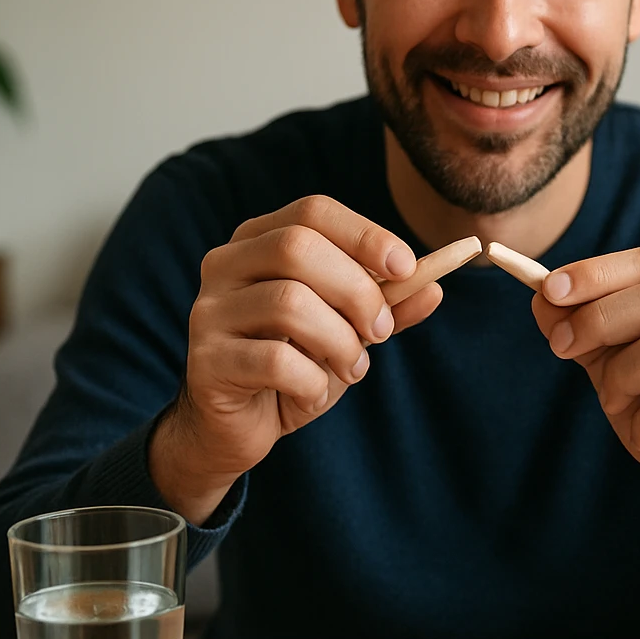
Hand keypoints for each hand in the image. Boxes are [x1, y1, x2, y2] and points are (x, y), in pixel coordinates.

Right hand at [150, 196, 441, 523]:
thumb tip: (433, 286)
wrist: (239, 426)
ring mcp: (209, 311)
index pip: (313, 212)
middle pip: (297, 248)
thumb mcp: (349, 330)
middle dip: (357, 292)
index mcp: (259, 240)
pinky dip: (311, 382)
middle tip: (380, 332)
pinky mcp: (206, 361)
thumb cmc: (294, 364)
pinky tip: (311, 394)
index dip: (364, 234)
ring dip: (340, 342)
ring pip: (289, 304)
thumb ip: (388, 307)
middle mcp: (225, 264)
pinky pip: (274, 361)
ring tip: (350, 369)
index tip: (406, 267)